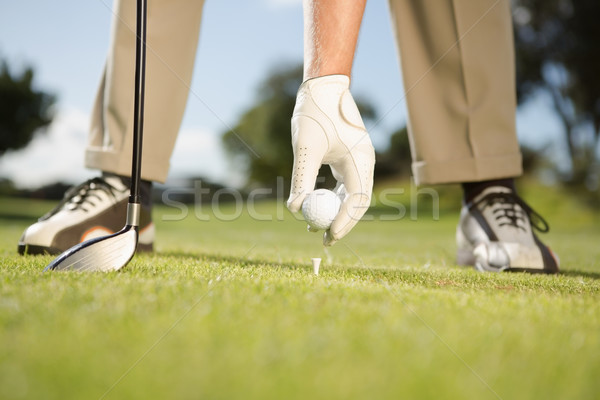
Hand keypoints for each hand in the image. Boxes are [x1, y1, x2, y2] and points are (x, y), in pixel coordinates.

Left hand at [286, 75, 374, 245]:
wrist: (323, 86)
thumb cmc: (314, 112)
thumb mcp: (305, 147)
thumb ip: (301, 178)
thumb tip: (294, 209)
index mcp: (360, 159)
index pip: (357, 199)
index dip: (344, 220)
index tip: (327, 235)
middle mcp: (363, 163)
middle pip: (357, 203)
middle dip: (342, 223)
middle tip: (324, 241)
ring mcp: (358, 161)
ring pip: (352, 196)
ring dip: (335, 213)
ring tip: (313, 228)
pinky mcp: (349, 159)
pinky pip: (345, 186)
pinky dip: (333, 199)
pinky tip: (317, 208)